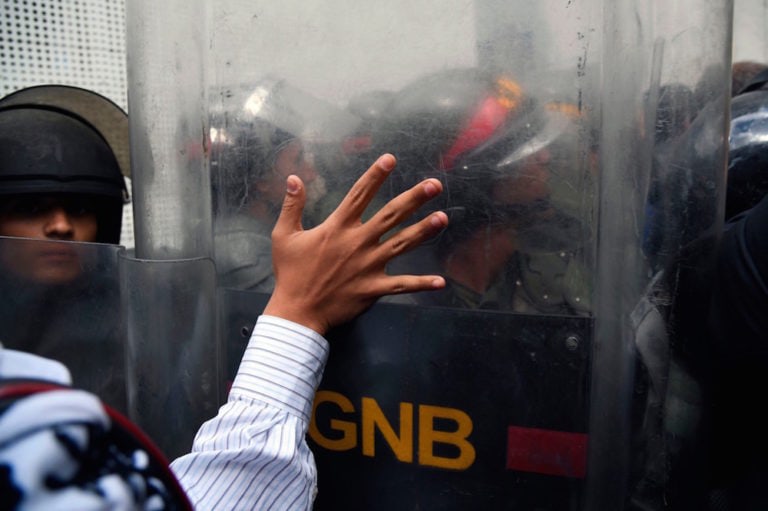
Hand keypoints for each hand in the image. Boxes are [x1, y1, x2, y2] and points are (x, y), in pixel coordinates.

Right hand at [263, 153, 447, 334]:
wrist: (297, 311)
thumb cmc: (291, 273)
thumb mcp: (284, 235)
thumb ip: (292, 206)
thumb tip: (294, 178)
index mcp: (338, 227)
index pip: (360, 195)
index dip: (375, 175)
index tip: (390, 159)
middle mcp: (358, 242)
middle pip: (391, 215)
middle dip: (414, 198)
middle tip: (434, 184)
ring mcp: (368, 265)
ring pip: (402, 244)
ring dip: (423, 231)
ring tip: (443, 218)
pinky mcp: (373, 288)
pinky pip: (402, 285)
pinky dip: (421, 284)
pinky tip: (440, 281)